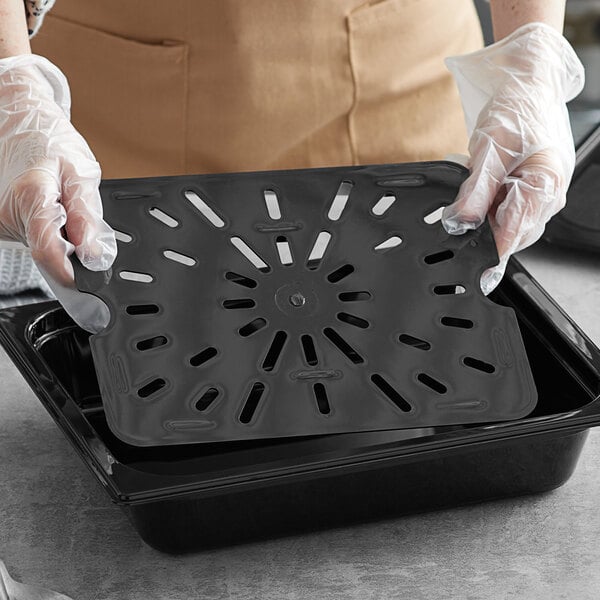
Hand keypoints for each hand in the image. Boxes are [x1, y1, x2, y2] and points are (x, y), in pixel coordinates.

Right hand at [0, 54, 115, 330]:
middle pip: (47, 253)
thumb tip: (94, 255)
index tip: (90, 286)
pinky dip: (50, 235)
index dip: (71, 274)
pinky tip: (55, 214)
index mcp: (30, 197)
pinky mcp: (0, 225)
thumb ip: (87, 216)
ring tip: (67, 211)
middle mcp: (7, 214)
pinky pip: (32, 241)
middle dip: (73, 251)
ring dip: (61, 241)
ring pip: (40, 249)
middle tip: (89, 234)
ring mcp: (0, 222)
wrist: (16, 121)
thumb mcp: (80, 172)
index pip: (48, 252)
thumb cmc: (49, 141)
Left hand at [441, 23, 584, 293]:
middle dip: (484, 236)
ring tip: (468, 202)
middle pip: (512, 234)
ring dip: (485, 222)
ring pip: (508, 225)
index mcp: (546, 186)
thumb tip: (461, 223)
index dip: (490, 253)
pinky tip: (477, 197)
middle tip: (457, 229)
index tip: (471, 269)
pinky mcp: (530, 191)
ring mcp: (542, 195)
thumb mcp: (491, 149)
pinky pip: (508, 211)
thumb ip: (476, 191)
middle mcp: (549, 196)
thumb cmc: (518, 108)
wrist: (528, 84)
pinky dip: (489, 210)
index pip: (515, 233)